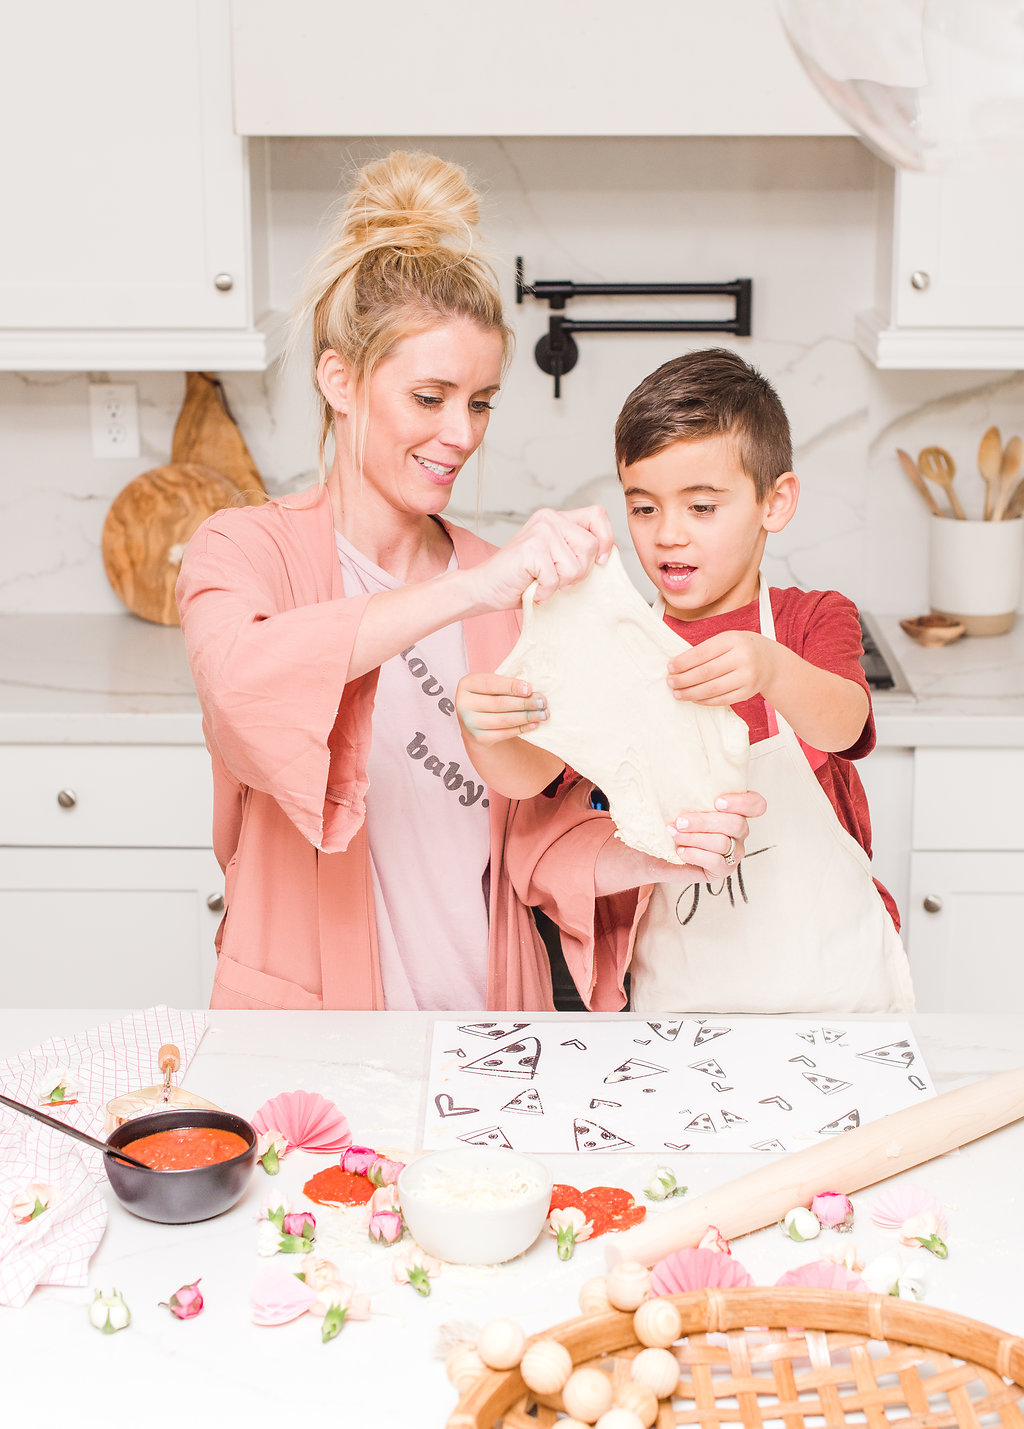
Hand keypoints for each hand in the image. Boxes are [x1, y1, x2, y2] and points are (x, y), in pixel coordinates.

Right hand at [456, 673, 547, 746]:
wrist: (476, 720)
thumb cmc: (489, 696)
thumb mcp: (493, 685)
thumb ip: (507, 684)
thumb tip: (532, 690)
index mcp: (466, 684)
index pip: (490, 684)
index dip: (511, 686)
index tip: (529, 688)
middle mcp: (463, 704)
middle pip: (499, 703)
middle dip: (524, 703)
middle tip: (542, 702)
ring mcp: (469, 723)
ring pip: (503, 720)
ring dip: (526, 717)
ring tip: (542, 714)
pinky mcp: (478, 738)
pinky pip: (504, 733)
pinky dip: (521, 729)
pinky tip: (533, 724)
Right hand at [467, 506, 614, 612]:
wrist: (485, 588)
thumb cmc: (523, 579)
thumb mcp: (558, 560)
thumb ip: (579, 552)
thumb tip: (610, 555)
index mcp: (558, 518)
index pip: (598, 514)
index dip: (606, 539)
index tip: (600, 561)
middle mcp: (549, 518)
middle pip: (591, 546)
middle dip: (581, 571)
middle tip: (559, 580)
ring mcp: (540, 531)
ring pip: (576, 565)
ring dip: (562, 583)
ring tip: (543, 583)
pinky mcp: (531, 549)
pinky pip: (556, 578)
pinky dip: (546, 592)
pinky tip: (533, 590)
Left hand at [592, 789, 766, 896]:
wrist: (653, 852)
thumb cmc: (670, 821)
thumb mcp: (678, 801)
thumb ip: (687, 788)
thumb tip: (672, 766)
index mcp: (735, 810)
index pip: (757, 804)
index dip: (743, 802)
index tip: (717, 801)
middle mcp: (739, 831)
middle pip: (736, 824)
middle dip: (705, 821)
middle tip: (680, 820)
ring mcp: (734, 852)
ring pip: (723, 842)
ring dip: (695, 837)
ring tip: (674, 834)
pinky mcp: (723, 870)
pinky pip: (716, 862)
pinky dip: (696, 854)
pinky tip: (681, 851)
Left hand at [667, 630, 775, 705]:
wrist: (771, 662)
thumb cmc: (742, 648)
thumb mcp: (727, 639)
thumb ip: (706, 649)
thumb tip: (678, 665)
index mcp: (733, 640)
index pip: (702, 653)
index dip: (683, 662)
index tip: (670, 667)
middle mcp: (742, 658)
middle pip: (705, 673)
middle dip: (684, 679)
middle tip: (670, 682)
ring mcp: (747, 677)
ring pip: (712, 689)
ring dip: (691, 693)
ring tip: (677, 693)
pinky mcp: (747, 692)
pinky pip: (721, 699)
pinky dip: (704, 700)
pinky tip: (694, 698)